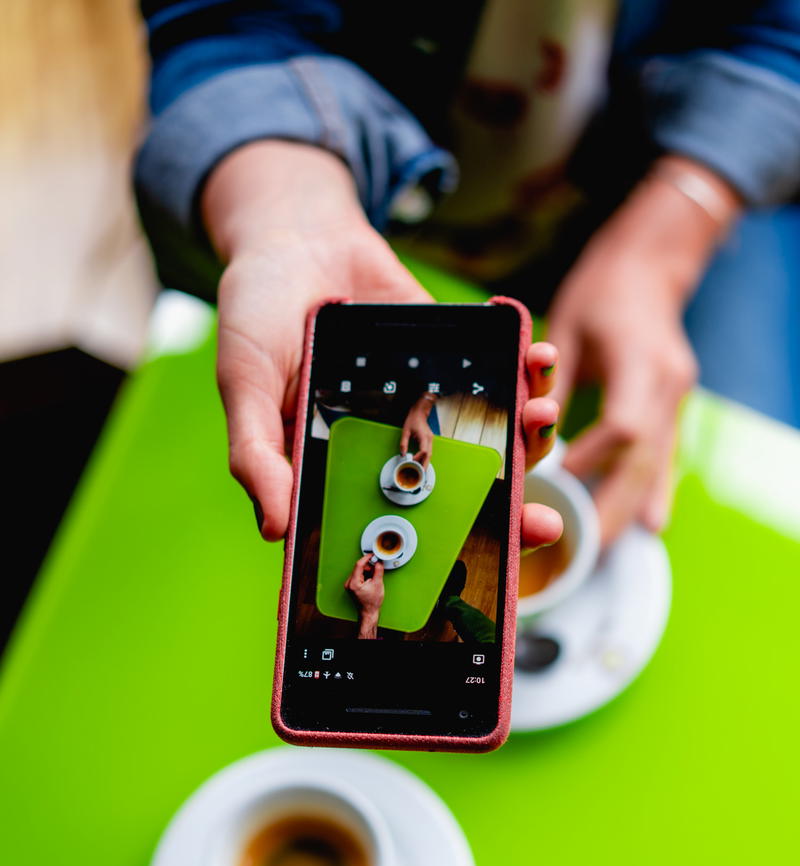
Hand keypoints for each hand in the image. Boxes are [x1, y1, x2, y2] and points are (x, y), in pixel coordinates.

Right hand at [201, 140, 562, 550]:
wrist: (296, 235)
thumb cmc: (257, 315)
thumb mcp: (244, 385)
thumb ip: (256, 454)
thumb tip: (274, 527)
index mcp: (343, 472)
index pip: (394, 531)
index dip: (435, 560)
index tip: (477, 570)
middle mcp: (392, 450)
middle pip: (457, 499)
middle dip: (507, 513)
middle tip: (540, 519)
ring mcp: (428, 409)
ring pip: (490, 443)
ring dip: (528, 439)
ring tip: (541, 415)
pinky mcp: (454, 366)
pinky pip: (501, 379)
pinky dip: (528, 371)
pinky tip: (538, 358)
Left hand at [344, 554, 384, 637]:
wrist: (368, 612)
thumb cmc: (372, 602)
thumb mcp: (378, 584)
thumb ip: (378, 571)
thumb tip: (378, 562)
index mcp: (354, 583)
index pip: (359, 565)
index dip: (366, 558)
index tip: (372, 555)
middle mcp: (349, 583)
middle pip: (358, 568)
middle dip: (368, 567)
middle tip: (376, 570)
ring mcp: (349, 585)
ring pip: (358, 571)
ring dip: (367, 572)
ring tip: (373, 579)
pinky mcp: (351, 586)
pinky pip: (358, 576)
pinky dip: (364, 576)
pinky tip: (369, 581)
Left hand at [399, 393, 434, 465]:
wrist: (419, 413)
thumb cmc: (413, 420)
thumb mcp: (405, 431)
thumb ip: (403, 443)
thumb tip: (402, 454)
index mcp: (424, 436)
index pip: (424, 451)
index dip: (418, 457)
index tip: (412, 460)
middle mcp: (429, 439)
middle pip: (429, 455)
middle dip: (425, 464)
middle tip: (421, 473)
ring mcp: (430, 440)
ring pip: (430, 454)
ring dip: (425, 462)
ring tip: (421, 470)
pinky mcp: (429, 441)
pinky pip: (428, 451)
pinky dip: (425, 457)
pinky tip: (421, 462)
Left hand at [548, 155, 739, 546]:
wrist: (652, 264)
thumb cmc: (603, 290)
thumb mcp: (568, 325)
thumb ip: (548, 378)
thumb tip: (525, 428)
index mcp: (640, 360)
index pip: (623, 424)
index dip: (593, 456)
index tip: (559, 476)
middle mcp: (667, 383)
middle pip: (643, 458)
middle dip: (613, 505)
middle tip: (584, 545)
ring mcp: (677, 396)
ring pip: (657, 464)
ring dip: (632, 508)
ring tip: (607, 549)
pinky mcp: (674, 405)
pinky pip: (665, 456)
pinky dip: (654, 490)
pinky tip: (650, 524)